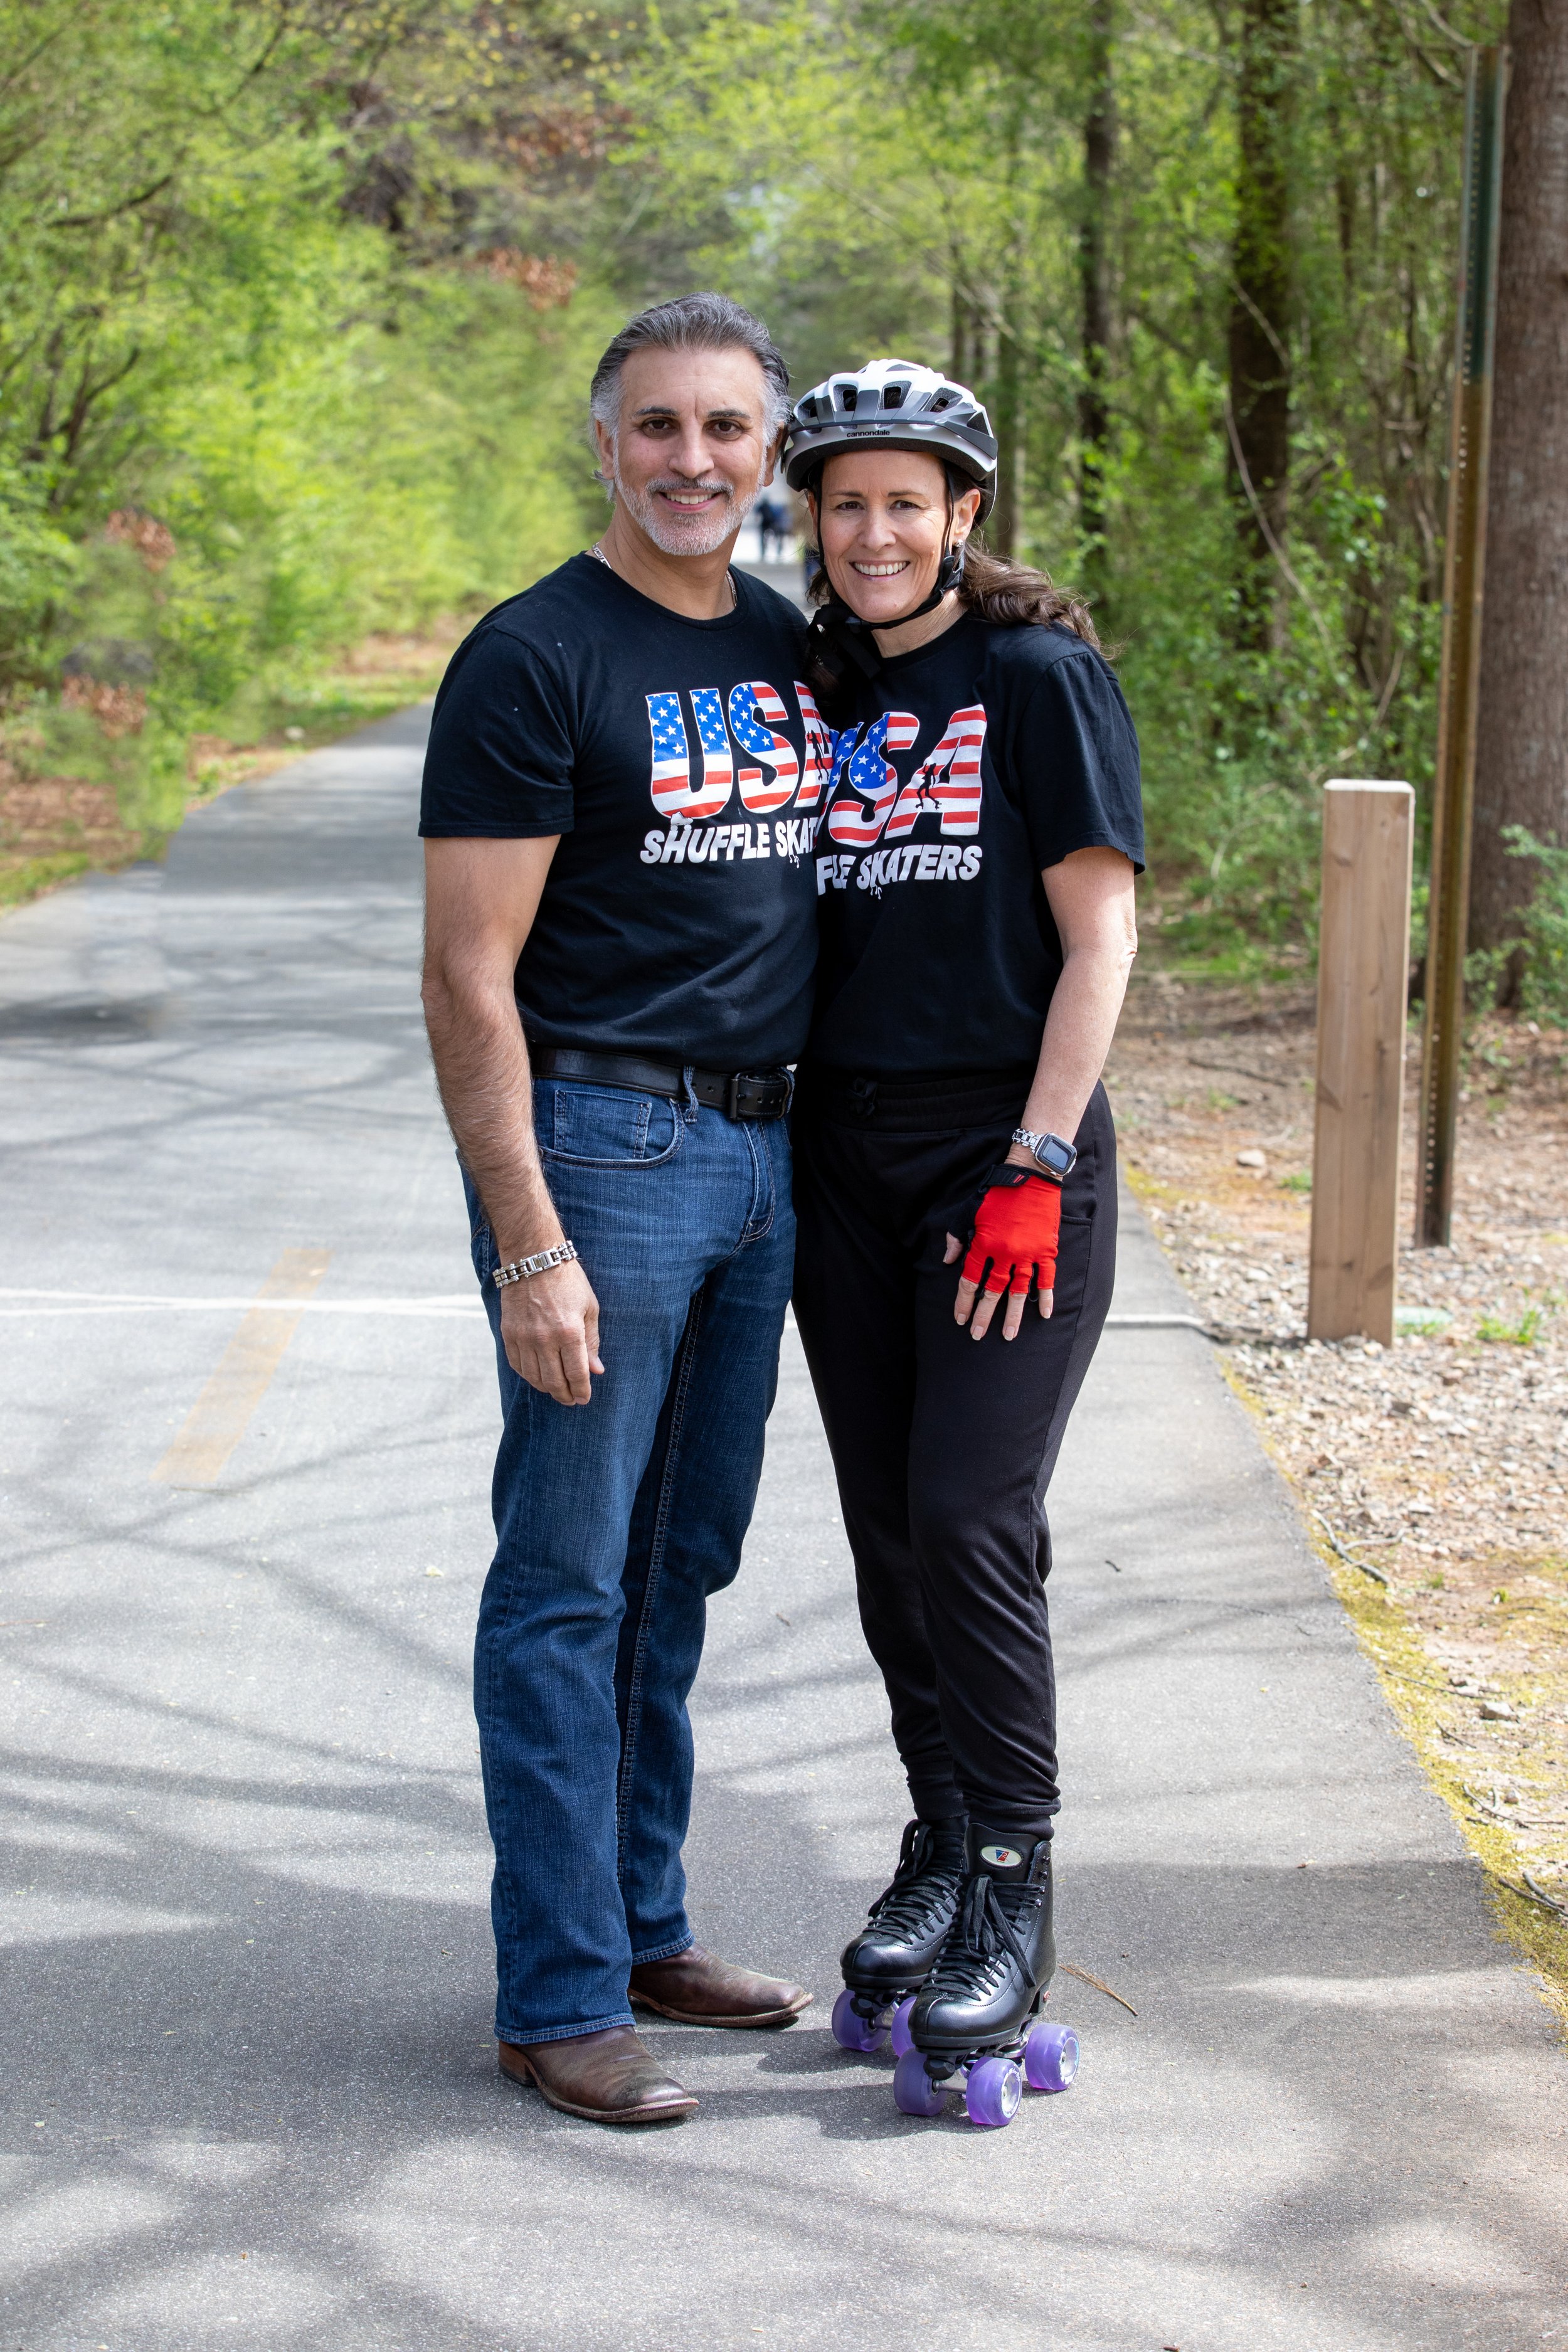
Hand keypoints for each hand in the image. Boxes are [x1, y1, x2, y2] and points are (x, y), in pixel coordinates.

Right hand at [498, 1257, 603, 1403]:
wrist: (534, 1258)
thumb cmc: (568, 1280)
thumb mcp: (589, 1308)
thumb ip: (592, 1342)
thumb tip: (596, 1370)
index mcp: (569, 1332)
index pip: (576, 1374)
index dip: (582, 1391)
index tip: (584, 1398)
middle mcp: (544, 1338)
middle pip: (554, 1381)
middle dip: (565, 1395)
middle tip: (571, 1399)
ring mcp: (523, 1337)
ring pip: (534, 1377)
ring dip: (547, 1388)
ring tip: (556, 1390)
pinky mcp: (508, 1333)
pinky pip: (517, 1364)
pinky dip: (528, 1375)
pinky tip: (537, 1376)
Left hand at [945, 1173, 1060, 1341]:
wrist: (1032, 1176)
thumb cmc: (998, 1193)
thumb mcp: (970, 1211)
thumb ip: (957, 1238)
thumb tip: (947, 1261)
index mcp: (984, 1244)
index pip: (969, 1281)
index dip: (963, 1301)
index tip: (960, 1319)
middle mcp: (1005, 1253)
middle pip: (992, 1291)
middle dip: (983, 1316)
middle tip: (977, 1336)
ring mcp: (1028, 1253)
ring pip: (1019, 1291)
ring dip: (1013, 1315)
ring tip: (1008, 1336)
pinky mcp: (1046, 1250)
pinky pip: (1046, 1279)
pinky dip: (1046, 1297)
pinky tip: (1044, 1315)